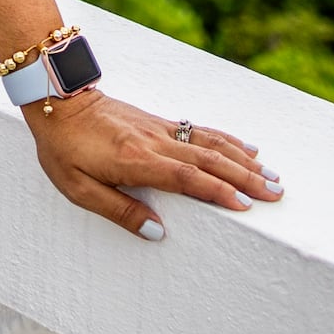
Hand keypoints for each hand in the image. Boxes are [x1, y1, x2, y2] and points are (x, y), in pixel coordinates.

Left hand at [22, 90, 279, 238]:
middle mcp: (153, 142)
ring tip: (272, 174)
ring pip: (209, 143)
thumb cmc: (63, 148)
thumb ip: (120, 211)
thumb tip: (158, 233)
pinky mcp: (157, 122)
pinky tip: (244, 147)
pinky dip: (226, 140)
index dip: (217, 191)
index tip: (245, 205)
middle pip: (208, 160)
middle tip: (277, 193)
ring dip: (243, 159)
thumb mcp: (78, 188)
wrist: (57, 100)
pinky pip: (199, 131)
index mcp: (135, 161)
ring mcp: (158, 129)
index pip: (185, 177)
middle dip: (245, 177)